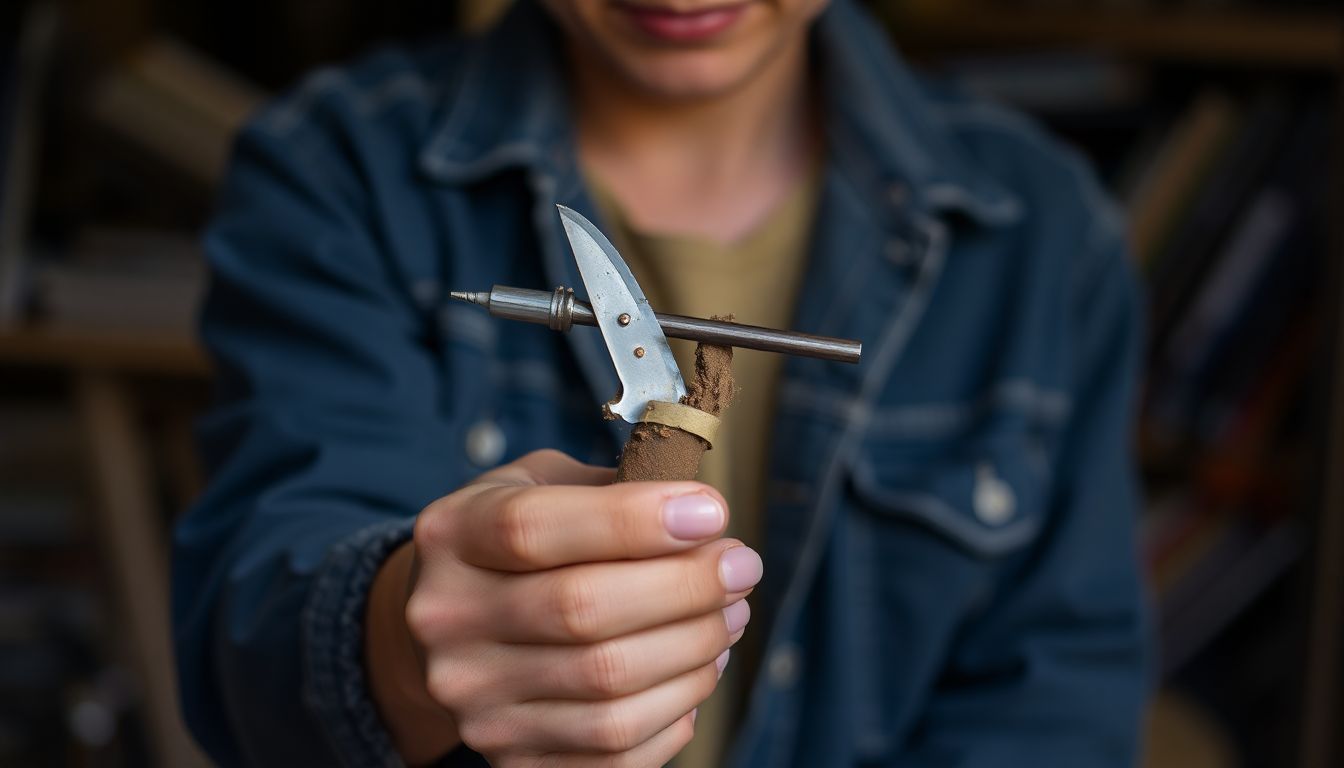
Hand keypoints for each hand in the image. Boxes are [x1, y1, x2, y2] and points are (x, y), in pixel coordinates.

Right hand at [365, 450, 759, 766]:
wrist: (455, 633)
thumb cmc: (519, 546)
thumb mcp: (540, 486)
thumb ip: (610, 488)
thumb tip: (701, 517)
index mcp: (452, 536)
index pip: (533, 529)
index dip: (633, 520)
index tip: (713, 514)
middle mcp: (447, 621)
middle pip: (581, 609)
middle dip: (686, 586)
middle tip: (741, 567)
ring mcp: (475, 700)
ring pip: (609, 685)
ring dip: (694, 649)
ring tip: (730, 615)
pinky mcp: (511, 757)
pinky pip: (615, 749)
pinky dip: (676, 709)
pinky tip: (696, 670)